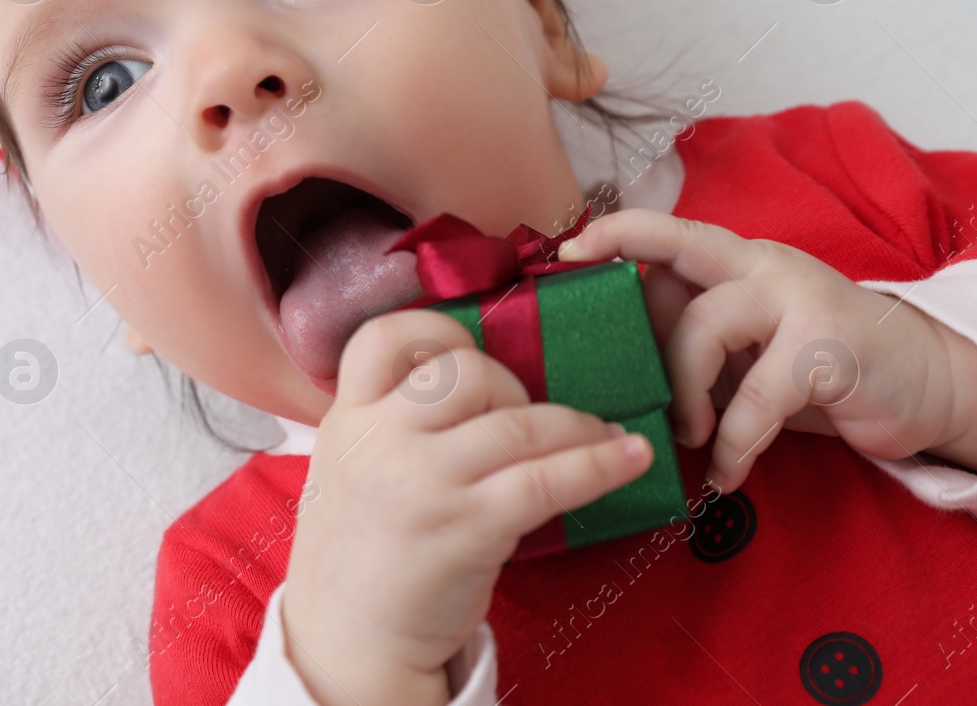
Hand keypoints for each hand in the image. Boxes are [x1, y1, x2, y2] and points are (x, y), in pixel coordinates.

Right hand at [280, 309, 652, 705]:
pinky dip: (599, 463)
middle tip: (530, 421)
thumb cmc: (362, 559)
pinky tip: (629, 458)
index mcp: (346, 419)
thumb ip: (393, 426)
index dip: (436, 330)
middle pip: (467, 371)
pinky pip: (547, 477)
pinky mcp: (465, 527)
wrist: (346, 646)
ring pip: (518, 422)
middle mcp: (378, 440)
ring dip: (575, 425)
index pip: (384, 336)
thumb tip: (485, 388)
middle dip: (515, 387)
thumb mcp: (351, 471)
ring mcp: (422, 482)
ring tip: (604, 435)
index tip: (470, 349)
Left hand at [558, 209, 976, 491]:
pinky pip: (756, 399)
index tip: (568, 250)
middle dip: (638, 327)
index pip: (665, 232)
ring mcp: (797, 298)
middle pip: (673, 263)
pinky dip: (734, 444)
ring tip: (690, 435)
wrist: (923, 381)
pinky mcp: (828, 346)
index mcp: (734, 261)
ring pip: (703, 327)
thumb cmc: (814, 366)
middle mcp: (760, 265)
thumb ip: (691, 341)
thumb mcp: (745, 349)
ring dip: (683, 393)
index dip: (615, 233)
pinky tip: (727, 473)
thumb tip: (614, 367)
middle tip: (627, 386)